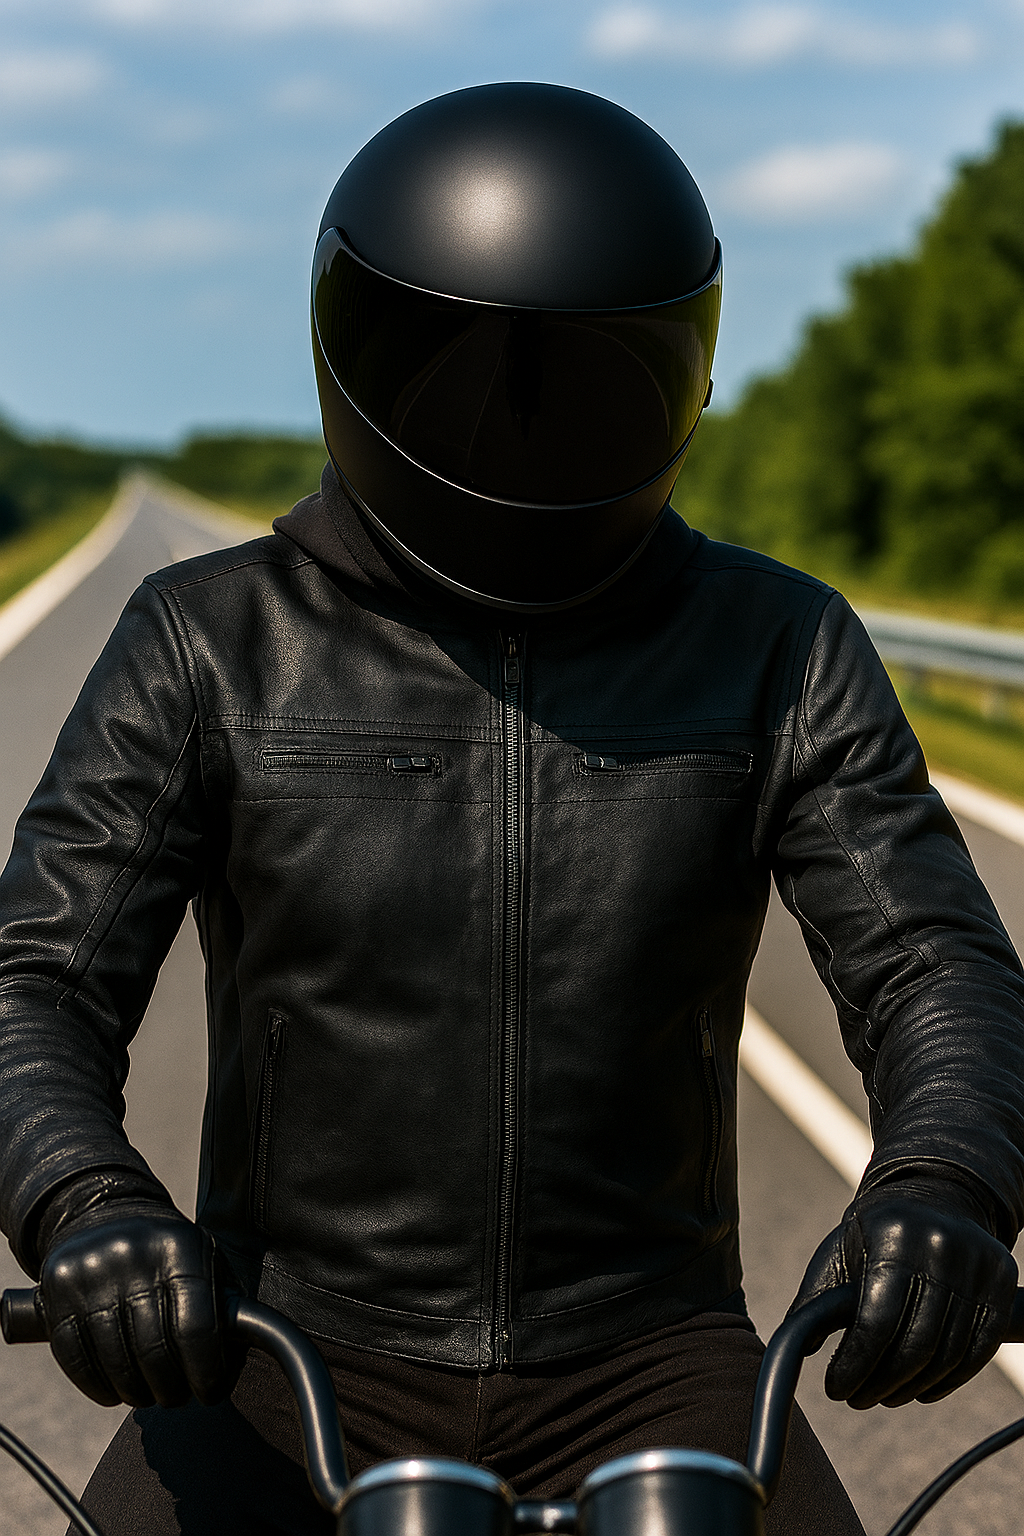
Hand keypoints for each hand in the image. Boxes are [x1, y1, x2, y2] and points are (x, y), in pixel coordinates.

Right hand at [39, 1208, 238, 1408]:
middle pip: (155, 1351)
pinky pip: (76, 1360)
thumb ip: (224, 1304)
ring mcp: (91, 1273)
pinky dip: (100, 1388)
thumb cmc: (166, 1253)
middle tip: (180, 1397)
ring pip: (116, 1362)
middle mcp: (133, 1255)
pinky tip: (116, 1392)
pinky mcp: (57, 1291)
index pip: (196, 1327)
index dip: (207, 1372)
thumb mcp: (203, 1259)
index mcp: (179, 1247)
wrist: (103, 1216)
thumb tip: (236, 1360)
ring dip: (138, 1394)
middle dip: (173, 1389)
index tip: (211, 1392)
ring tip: (150, 1395)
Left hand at [792, 1183, 1017, 1408]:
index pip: (876, 1320)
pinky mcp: (1002, 1283)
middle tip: (858, 1399)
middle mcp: (940, 1246)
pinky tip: (920, 1390)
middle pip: (915, 1344)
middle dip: (881, 1383)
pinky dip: (948, 1380)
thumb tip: (794, 1348)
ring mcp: (977, 1264)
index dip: (855, 1364)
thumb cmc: (875, 1235)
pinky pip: (979, 1350)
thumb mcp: (838, 1254)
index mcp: (893, 1234)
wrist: (934, 1201)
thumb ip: (815, 1300)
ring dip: (911, 1388)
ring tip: (884, 1396)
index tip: (835, 1388)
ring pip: (947, 1354)